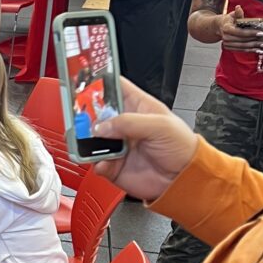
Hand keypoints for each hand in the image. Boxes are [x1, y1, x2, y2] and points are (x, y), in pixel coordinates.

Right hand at [91, 78, 198, 201]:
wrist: (183, 179)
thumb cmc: (182, 147)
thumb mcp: (160, 126)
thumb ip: (129, 122)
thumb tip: (102, 126)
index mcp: (138, 107)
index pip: (115, 88)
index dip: (99, 83)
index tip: (84, 83)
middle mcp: (124, 124)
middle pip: (96, 113)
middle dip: (85, 115)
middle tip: (79, 118)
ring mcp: (117, 145)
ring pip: (91, 139)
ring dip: (87, 141)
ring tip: (89, 143)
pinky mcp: (113, 165)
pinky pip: (96, 162)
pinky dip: (96, 163)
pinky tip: (104, 163)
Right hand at [218, 6, 262, 51]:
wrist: (220, 27)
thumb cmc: (229, 20)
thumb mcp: (233, 15)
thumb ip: (238, 13)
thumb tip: (238, 7)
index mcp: (226, 28)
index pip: (240, 32)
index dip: (251, 33)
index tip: (261, 33)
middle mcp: (225, 38)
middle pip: (242, 40)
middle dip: (255, 40)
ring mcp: (227, 44)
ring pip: (243, 46)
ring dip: (255, 47)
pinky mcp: (229, 48)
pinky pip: (241, 50)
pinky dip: (251, 50)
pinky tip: (259, 50)